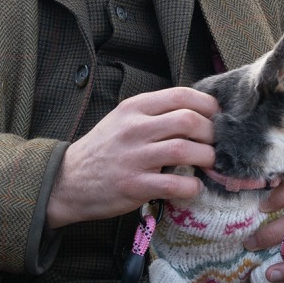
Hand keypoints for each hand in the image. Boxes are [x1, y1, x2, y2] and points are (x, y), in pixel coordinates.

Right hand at [45, 87, 217, 229]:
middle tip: (213, 144)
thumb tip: (196, 112)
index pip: (181, 95)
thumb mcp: (122, 120)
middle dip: (211, 133)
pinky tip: (193, 187)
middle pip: (189, 121)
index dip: (207, 105)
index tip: (216, 117)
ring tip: (207, 164)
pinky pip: (174, 184)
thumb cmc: (103, 150)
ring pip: (185, 150)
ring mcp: (134, 158)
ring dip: (206, 158)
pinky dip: (192, 187)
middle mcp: (134, 129)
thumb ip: (154, 113)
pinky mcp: (134, 186)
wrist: (67, 181)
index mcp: (134, 108)